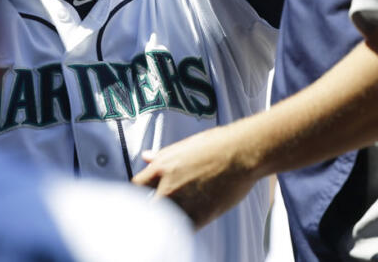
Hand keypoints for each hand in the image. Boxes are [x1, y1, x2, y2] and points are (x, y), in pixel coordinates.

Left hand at [131, 124, 260, 228]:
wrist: (242, 153)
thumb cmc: (216, 145)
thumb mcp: (184, 147)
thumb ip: (162, 156)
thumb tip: (145, 156)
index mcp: (160, 168)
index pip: (135, 187)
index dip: (138, 194)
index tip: (143, 198)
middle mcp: (167, 187)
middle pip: (145, 208)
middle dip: (149, 211)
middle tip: (156, 213)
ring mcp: (182, 204)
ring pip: (162, 222)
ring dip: (165, 223)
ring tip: (171, 222)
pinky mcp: (199, 217)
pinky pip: (182, 231)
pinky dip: (181, 231)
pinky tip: (185, 227)